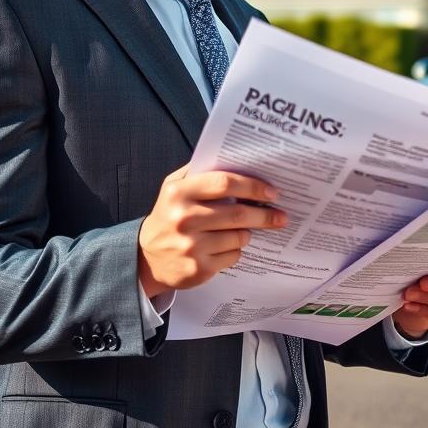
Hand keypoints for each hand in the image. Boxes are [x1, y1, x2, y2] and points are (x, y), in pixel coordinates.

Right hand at [137, 165, 285, 296]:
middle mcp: (183, 219)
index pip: (224, 183)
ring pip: (239, 237)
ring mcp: (190, 246)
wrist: (146, 257)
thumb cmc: (170, 214)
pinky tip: (226, 246)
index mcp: (179, 193)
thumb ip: (201, 170)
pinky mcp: (197, 269)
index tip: (271, 192)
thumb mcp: (175, 186)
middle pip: (238, 214)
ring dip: (249, 232)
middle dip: (265, 214)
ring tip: (246, 229)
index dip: (252, 187)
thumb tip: (239, 158)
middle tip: (281, 215)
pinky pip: (233, 256)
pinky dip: (236, 250)